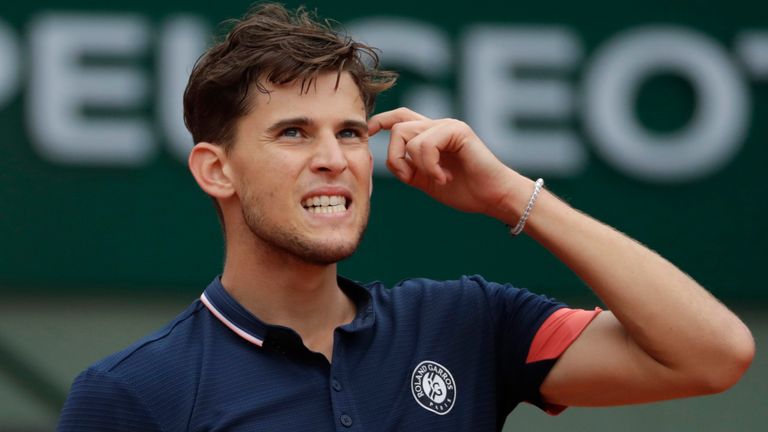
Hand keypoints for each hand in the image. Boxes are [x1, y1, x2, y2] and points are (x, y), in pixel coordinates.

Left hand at [368, 107, 525, 220]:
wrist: (492, 197)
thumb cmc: (464, 190)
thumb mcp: (425, 180)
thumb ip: (407, 167)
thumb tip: (387, 158)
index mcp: (429, 135)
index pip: (400, 117)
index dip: (380, 120)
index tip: (367, 132)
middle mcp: (437, 125)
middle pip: (398, 127)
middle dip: (394, 156)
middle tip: (410, 177)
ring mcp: (448, 125)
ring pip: (408, 136)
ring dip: (416, 165)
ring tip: (437, 179)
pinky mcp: (457, 130)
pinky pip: (425, 144)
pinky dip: (430, 166)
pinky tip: (444, 177)